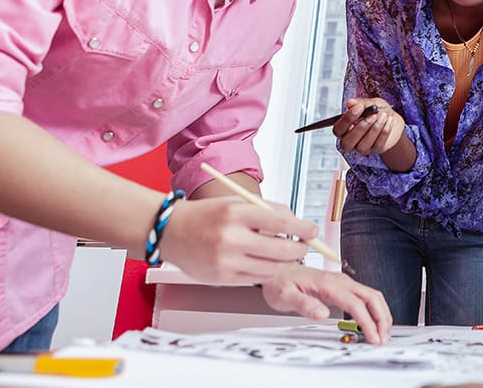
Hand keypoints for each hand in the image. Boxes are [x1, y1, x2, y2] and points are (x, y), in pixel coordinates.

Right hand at [158, 196, 310, 283]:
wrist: (170, 232)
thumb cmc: (206, 215)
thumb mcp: (237, 203)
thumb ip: (268, 212)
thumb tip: (299, 224)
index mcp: (235, 214)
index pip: (282, 223)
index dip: (303, 229)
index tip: (311, 230)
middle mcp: (230, 238)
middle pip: (281, 250)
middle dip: (300, 249)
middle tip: (304, 246)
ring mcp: (225, 261)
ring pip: (272, 269)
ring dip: (286, 263)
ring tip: (287, 254)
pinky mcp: (221, 279)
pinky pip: (257, 279)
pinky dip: (268, 272)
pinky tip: (267, 263)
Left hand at [259, 263, 392, 344]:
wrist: (278, 271)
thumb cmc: (280, 282)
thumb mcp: (285, 296)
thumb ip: (304, 305)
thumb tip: (322, 314)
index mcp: (328, 284)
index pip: (355, 303)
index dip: (367, 321)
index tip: (372, 337)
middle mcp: (340, 280)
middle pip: (372, 297)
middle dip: (382, 318)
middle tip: (383, 338)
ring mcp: (343, 282)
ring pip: (372, 296)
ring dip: (380, 314)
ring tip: (381, 333)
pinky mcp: (343, 287)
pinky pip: (365, 297)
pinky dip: (374, 310)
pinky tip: (372, 322)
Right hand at [336, 98, 402, 154]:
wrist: (391, 118)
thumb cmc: (376, 110)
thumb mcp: (369, 103)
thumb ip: (359, 103)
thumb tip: (350, 103)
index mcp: (344, 129)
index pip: (338, 129)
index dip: (347, 119)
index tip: (359, 107)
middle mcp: (350, 142)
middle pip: (347, 143)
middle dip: (360, 128)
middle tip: (372, 115)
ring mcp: (363, 148)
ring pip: (363, 146)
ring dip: (374, 129)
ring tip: (383, 115)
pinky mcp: (376, 150)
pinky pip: (378, 144)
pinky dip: (385, 131)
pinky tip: (389, 120)